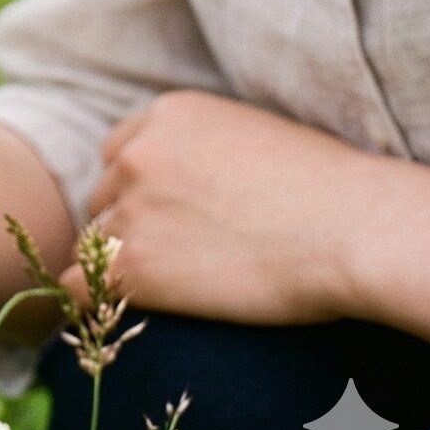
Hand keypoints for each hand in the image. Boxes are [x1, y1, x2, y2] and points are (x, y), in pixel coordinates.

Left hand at [67, 89, 366, 323]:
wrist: (351, 229)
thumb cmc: (330, 189)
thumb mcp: (252, 136)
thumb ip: (204, 150)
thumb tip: (196, 182)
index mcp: (164, 116)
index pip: (120, 153)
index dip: (139, 189)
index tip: (164, 218)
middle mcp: (135, 155)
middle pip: (106, 196)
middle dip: (130, 224)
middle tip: (174, 259)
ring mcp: (131, 208)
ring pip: (98, 240)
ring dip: (122, 263)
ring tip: (170, 289)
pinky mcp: (137, 264)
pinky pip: (79, 285)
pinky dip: (91, 299)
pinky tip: (109, 313)